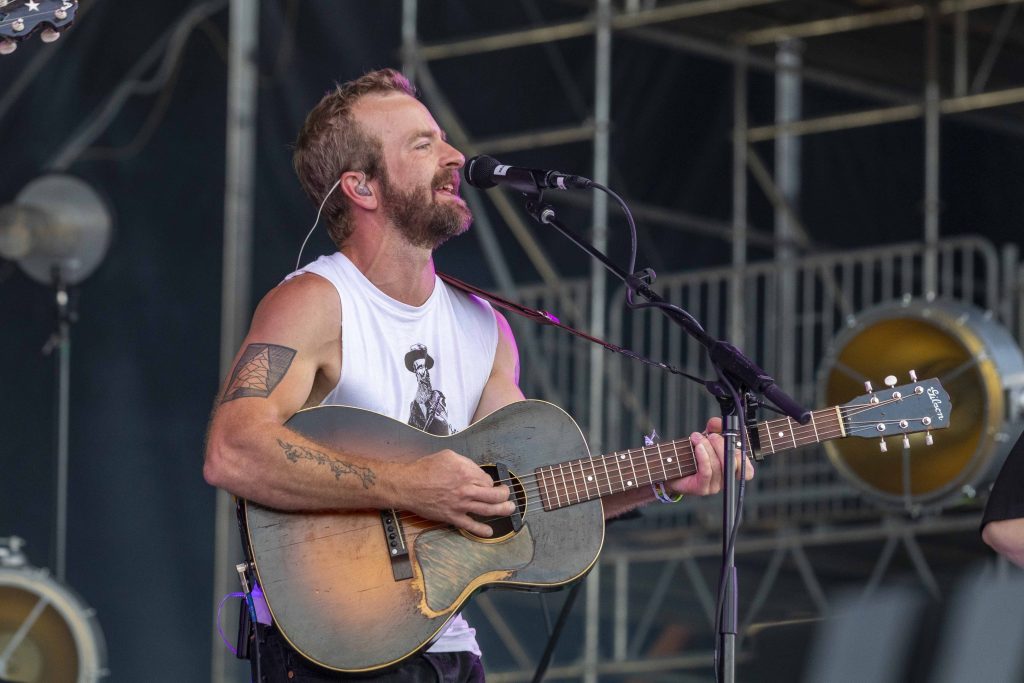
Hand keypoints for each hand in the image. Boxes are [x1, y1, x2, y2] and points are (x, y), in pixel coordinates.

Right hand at [397, 449, 514, 536]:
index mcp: (466, 472)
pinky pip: (470, 525)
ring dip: (502, 510)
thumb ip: (465, 463)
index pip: (487, 480)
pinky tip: (489, 531)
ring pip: (488, 510)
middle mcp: (466, 489)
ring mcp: (460, 505)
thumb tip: (474, 470)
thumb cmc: (425, 469)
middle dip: (504, 495)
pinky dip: (481, 530)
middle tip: (507, 495)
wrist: (408, 485)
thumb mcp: (448, 456)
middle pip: (494, 495)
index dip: (489, 481)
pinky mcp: (452, 516)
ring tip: (510, 509)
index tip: (487, 483)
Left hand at [664, 417, 754, 496]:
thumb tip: (717, 422)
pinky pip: (707, 472)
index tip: (733, 442)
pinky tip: (697, 447)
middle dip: (721, 445)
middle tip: (710, 435)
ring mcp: (714, 486)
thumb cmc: (692, 455)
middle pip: (732, 463)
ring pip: (718, 465)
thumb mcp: (705, 439)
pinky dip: (703, 457)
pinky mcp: (701, 488)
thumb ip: (714, 429)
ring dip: (707, 447)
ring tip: (696, 438)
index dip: (744, 459)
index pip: (747, 471)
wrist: (672, 469)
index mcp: (730, 470)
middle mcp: (724, 480)